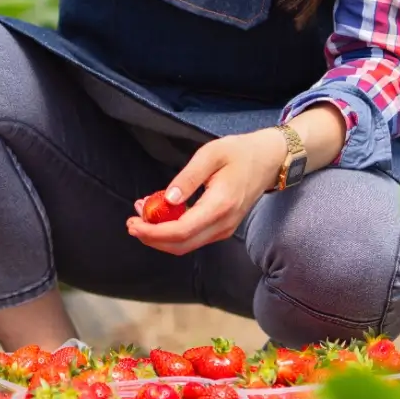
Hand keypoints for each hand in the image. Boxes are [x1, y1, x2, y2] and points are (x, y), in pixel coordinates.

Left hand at [126, 129, 287, 255]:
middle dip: (151, 238)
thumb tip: (168, 198)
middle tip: (131, 222)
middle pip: (180, 245)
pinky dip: (172, 230)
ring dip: (160, 235)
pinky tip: (161, 212)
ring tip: (142, 212)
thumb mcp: (211, 154)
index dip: (153, 232)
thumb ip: (188, 178)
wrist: (269, 160)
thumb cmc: (240, 153)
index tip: (133, 223)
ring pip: (185, 244)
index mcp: (220, 206)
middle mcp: (222, 224)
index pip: (181, 231)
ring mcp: (223, 229)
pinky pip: (193, 237)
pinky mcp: (221, 227)